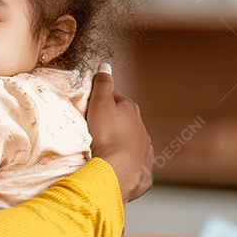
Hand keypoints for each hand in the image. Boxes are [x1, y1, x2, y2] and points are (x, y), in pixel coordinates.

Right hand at [86, 63, 153, 203]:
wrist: (118, 171)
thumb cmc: (107, 135)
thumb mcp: (99, 103)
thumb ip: (102, 84)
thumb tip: (105, 66)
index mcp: (132, 110)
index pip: (117, 100)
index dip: (103, 103)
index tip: (92, 110)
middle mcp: (142, 128)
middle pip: (125, 122)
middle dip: (113, 124)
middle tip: (95, 130)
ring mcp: (144, 150)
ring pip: (131, 142)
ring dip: (120, 143)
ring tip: (103, 150)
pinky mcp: (143, 170)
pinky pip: (133, 163)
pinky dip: (125, 162)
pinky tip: (115, 166)